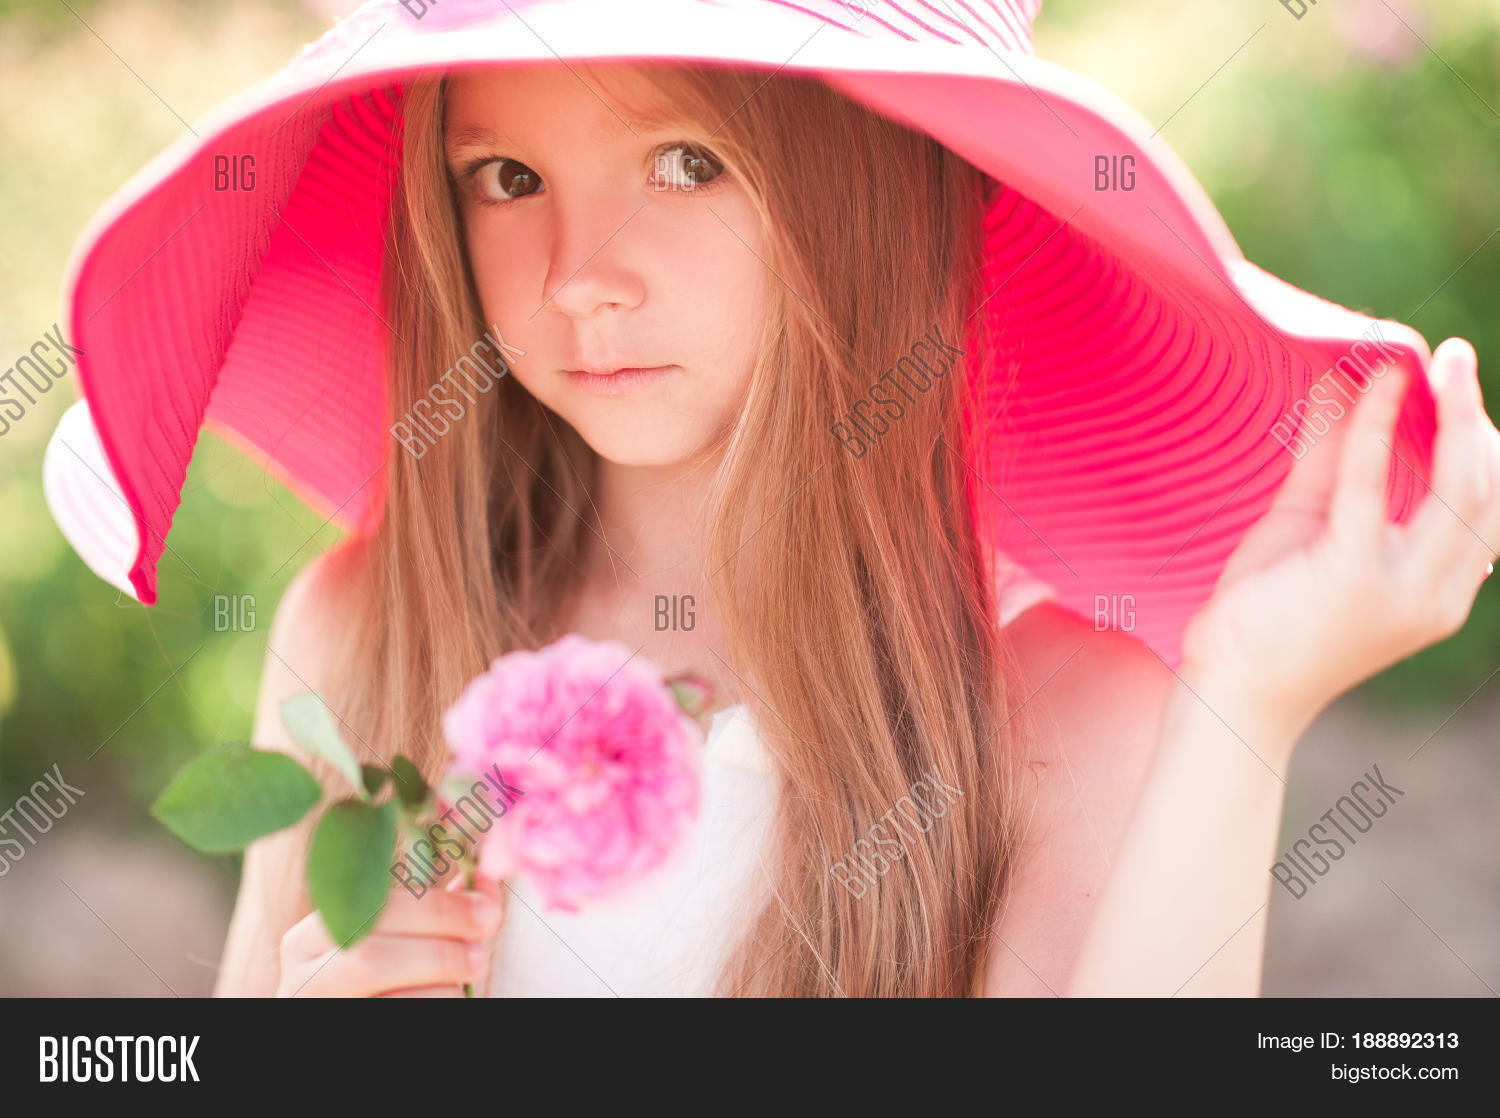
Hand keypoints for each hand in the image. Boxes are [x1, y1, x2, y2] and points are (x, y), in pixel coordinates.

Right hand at [276, 872, 505, 996]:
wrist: (360, 1000)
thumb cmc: (383, 976)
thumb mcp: (396, 937)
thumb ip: (436, 908)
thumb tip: (487, 881)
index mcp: (310, 938)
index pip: (372, 911)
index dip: (436, 909)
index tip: (487, 910)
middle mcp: (303, 980)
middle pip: (372, 959)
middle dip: (439, 952)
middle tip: (482, 954)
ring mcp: (323, 1008)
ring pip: (391, 999)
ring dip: (444, 988)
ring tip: (464, 980)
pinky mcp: (346, 1038)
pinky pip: (405, 1018)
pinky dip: (439, 1005)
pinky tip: (448, 997)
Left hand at [1178, 338, 1499, 744]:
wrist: (1230, 693)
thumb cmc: (1266, 615)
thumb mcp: (1309, 528)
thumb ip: (1331, 461)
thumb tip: (1339, 385)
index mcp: (1440, 590)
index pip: (1488, 508)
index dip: (1483, 444)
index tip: (1460, 390)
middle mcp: (1435, 595)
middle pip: (1486, 490)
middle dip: (1477, 418)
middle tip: (1454, 356)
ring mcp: (1401, 591)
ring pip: (1456, 487)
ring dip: (1452, 414)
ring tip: (1437, 358)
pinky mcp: (1352, 579)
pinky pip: (1372, 489)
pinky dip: (1376, 430)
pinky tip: (1373, 387)